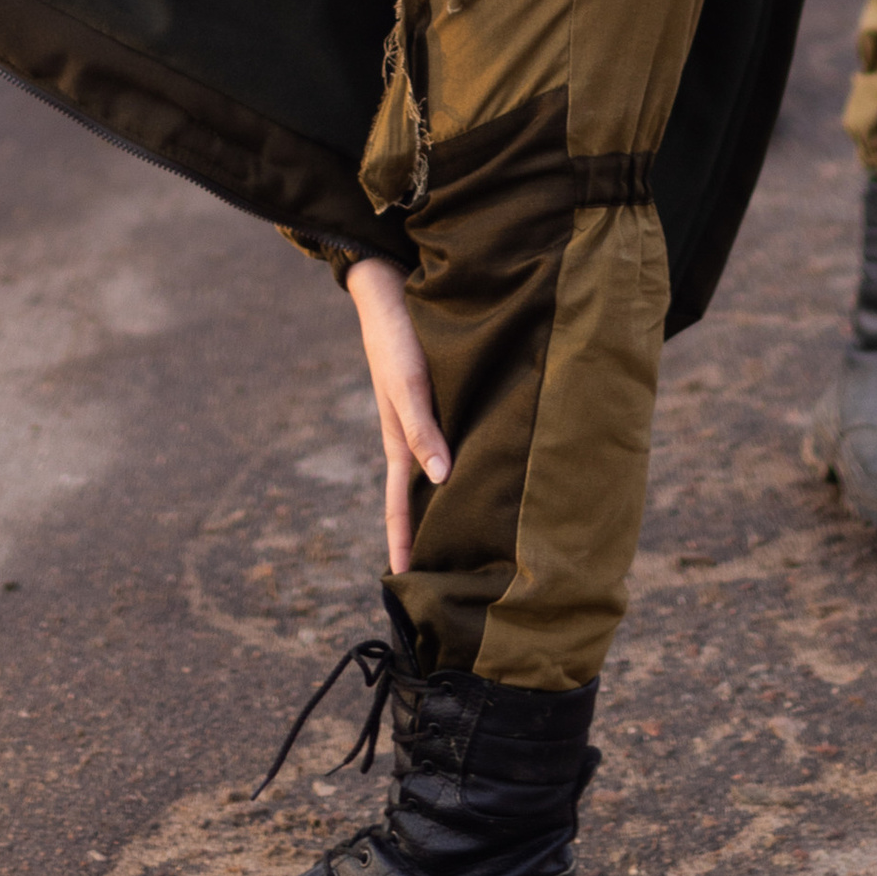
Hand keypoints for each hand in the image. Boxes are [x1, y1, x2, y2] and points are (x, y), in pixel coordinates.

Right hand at [345, 258, 449, 572]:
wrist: (390, 288)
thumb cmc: (396, 337)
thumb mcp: (407, 385)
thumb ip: (422, 429)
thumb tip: (441, 481)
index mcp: (398, 442)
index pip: (399, 508)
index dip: (405, 545)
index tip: (410, 587)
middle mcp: (413, 436)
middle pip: (421, 498)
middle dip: (429, 536)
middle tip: (449, 576)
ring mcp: (427, 419)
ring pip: (440, 472)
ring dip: (450, 503)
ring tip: (474, 536)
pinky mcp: (442, 397)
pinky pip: (454, 442)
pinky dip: (464, 466)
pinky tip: (486, 472)